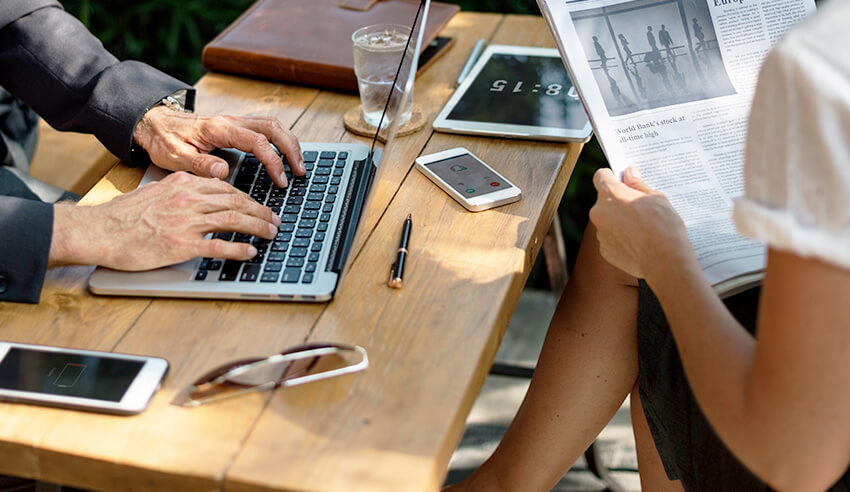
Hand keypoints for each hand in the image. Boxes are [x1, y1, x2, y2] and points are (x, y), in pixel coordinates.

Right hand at [49, 172, 278, 269]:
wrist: (99, 230)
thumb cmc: (122, 216)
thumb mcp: (156, 192)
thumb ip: (180, 192)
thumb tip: (200, 198)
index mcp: (183, 184)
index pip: (226, 187)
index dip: (248, 197)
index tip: (259, 205)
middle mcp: (189, 199)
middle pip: (236, 201)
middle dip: (260, 211)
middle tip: (275, 220)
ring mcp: (187, 222)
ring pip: (234, 219)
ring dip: (258, 226)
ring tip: (271, 233)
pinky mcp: (182, 244)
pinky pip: (219, 246)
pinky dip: (239, 249)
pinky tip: (251, 252)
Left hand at [133, 106, 305, 187]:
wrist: (153, 123)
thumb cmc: (163, 140)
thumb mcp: (174, 156)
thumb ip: (198, 164)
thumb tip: (222, 172)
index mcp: (218, 129)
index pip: (257, 142)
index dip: (273, 161)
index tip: (280, 180)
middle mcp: (230, 121)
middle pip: (273, 127)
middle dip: (291, 149)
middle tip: (301, 171)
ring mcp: (235, 122)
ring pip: (272, 125)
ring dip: (289, 142)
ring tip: (298, 164)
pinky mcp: (235, 126)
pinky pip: (265, 128)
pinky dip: (280, 140)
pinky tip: (284, 155)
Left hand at [589, 166, 695, 279]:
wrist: (664, 259)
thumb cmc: (662, 225)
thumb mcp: (655, 197)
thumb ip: (637, 184)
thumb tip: (629, 173)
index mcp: (610, 194)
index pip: (601, 176)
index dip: (612, 177)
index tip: (622, 180)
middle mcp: (598, 212)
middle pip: (604, 201)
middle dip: (618, 202)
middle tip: (638, 208)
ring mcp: (600, 233)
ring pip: (607, 221)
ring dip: (618, 221)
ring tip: (641, 228)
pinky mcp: (604, 250)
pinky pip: (610, 239)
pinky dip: (620, 239)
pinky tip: (637, 243)